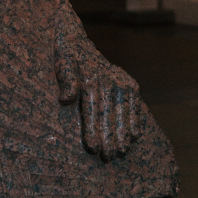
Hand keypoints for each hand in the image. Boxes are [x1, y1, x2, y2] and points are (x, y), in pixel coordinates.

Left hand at [54, 28, 143, 160]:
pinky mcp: (130, 83)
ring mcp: (122, 81)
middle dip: (110, 138)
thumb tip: (66, 98)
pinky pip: (135, 104)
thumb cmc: (65, 57)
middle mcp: (110, 80)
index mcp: (91, 79)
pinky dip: (136, 120)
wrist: (76, 40)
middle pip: (110, 114)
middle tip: (108, 157)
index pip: (93, 110)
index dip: (93, 131)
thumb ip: (66, 79)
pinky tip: (135, 136)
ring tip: (122, 152)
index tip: (93, 148)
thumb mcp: (61, 63)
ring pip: (124, 112)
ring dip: (124, 133)